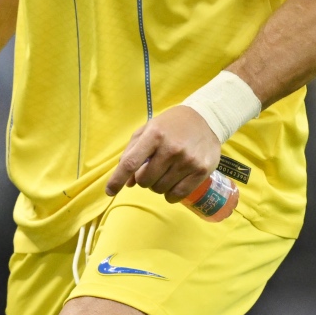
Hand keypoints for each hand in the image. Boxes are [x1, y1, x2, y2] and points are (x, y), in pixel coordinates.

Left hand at [105, 105, 219, 203]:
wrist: (206, 119)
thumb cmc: (171, 125)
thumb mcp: (148, 130)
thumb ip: (132, 152)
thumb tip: (127, 182)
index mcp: (154, 135)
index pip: (130, 163)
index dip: (117, 179)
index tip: (109, 191)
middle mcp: (171, 148)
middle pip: (145, 180)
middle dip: (143, 179)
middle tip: (151, 170)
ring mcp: (187, 161)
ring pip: (160, 189)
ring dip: (157, 185)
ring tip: (164, 173)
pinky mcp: (201, 171)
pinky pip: (178, 194)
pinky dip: (170, 195)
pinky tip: (172, 186)